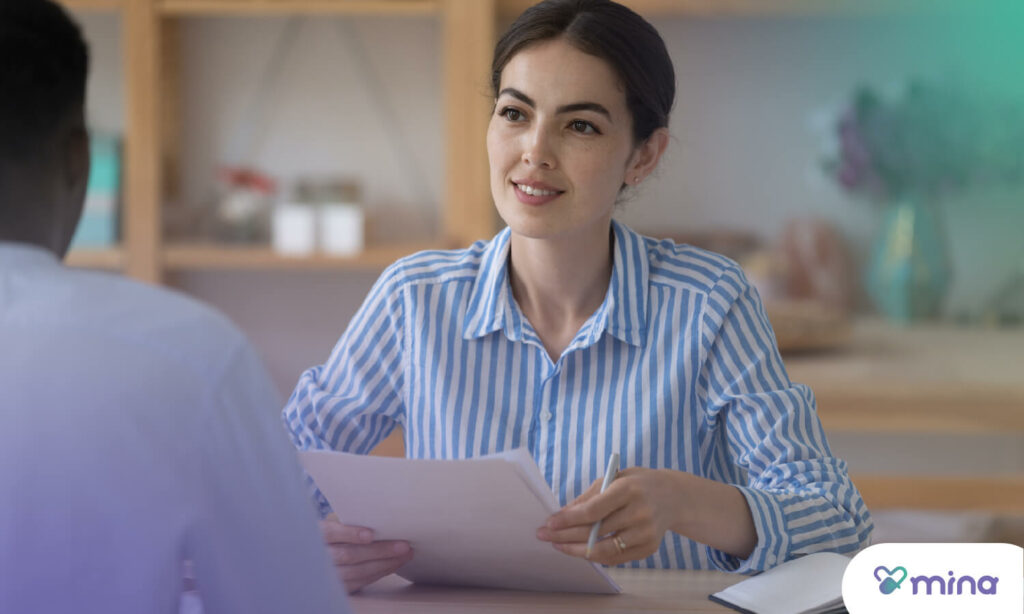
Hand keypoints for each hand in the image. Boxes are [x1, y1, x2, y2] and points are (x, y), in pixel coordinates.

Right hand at [320, 514, 413, 592]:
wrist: (315, 555)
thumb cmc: (331, 532)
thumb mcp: (333, 521)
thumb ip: (349, 521)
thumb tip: (381, 517)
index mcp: (316, 534)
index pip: (330, 533)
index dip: (350, 534)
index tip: (370, 534)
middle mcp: (319, 556)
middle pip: (348, 555)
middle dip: (379, 551)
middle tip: (404, 545)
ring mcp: (327, 575)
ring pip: (356, 572)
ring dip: (384, 564)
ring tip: (405, 555)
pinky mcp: (337, 587)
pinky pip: (360, 582)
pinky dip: (378, 573)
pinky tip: (393, 564)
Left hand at [535, 467, 681, 565]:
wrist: (673, 497)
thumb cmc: (637, 484)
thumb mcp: (614, 478)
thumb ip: (588, 497)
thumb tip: (561, 514)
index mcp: (628, 490)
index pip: (593, 510)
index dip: (568, 519)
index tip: (549, 523)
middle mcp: (639, 513)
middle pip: (594, 532)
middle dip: (565, 536)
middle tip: (544, 535)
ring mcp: (645, 533)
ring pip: (603, 550)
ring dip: (576, 550)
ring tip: (559, 545)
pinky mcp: (649, 548)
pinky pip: (615, 558)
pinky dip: (594, 555)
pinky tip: (579, 550)